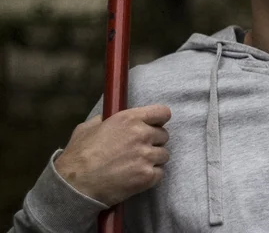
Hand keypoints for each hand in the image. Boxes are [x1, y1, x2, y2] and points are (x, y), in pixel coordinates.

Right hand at [54, 105, 170, 206]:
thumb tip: (109, 118)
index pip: (162, 113)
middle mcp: (142, 134)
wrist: (75, 184)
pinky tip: (137, 176)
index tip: (154, 125)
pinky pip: (160, 173)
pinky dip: (151, 175)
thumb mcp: (89, 127)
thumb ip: (105, 120)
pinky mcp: (147, 176)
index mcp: (130, 119)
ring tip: (137, 164)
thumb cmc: (79, 155)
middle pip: (164, 135)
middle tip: (139, 149)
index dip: (159, 119)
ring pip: (164, 155)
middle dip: (154, 141)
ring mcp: (146, 156)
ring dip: (153, 159)